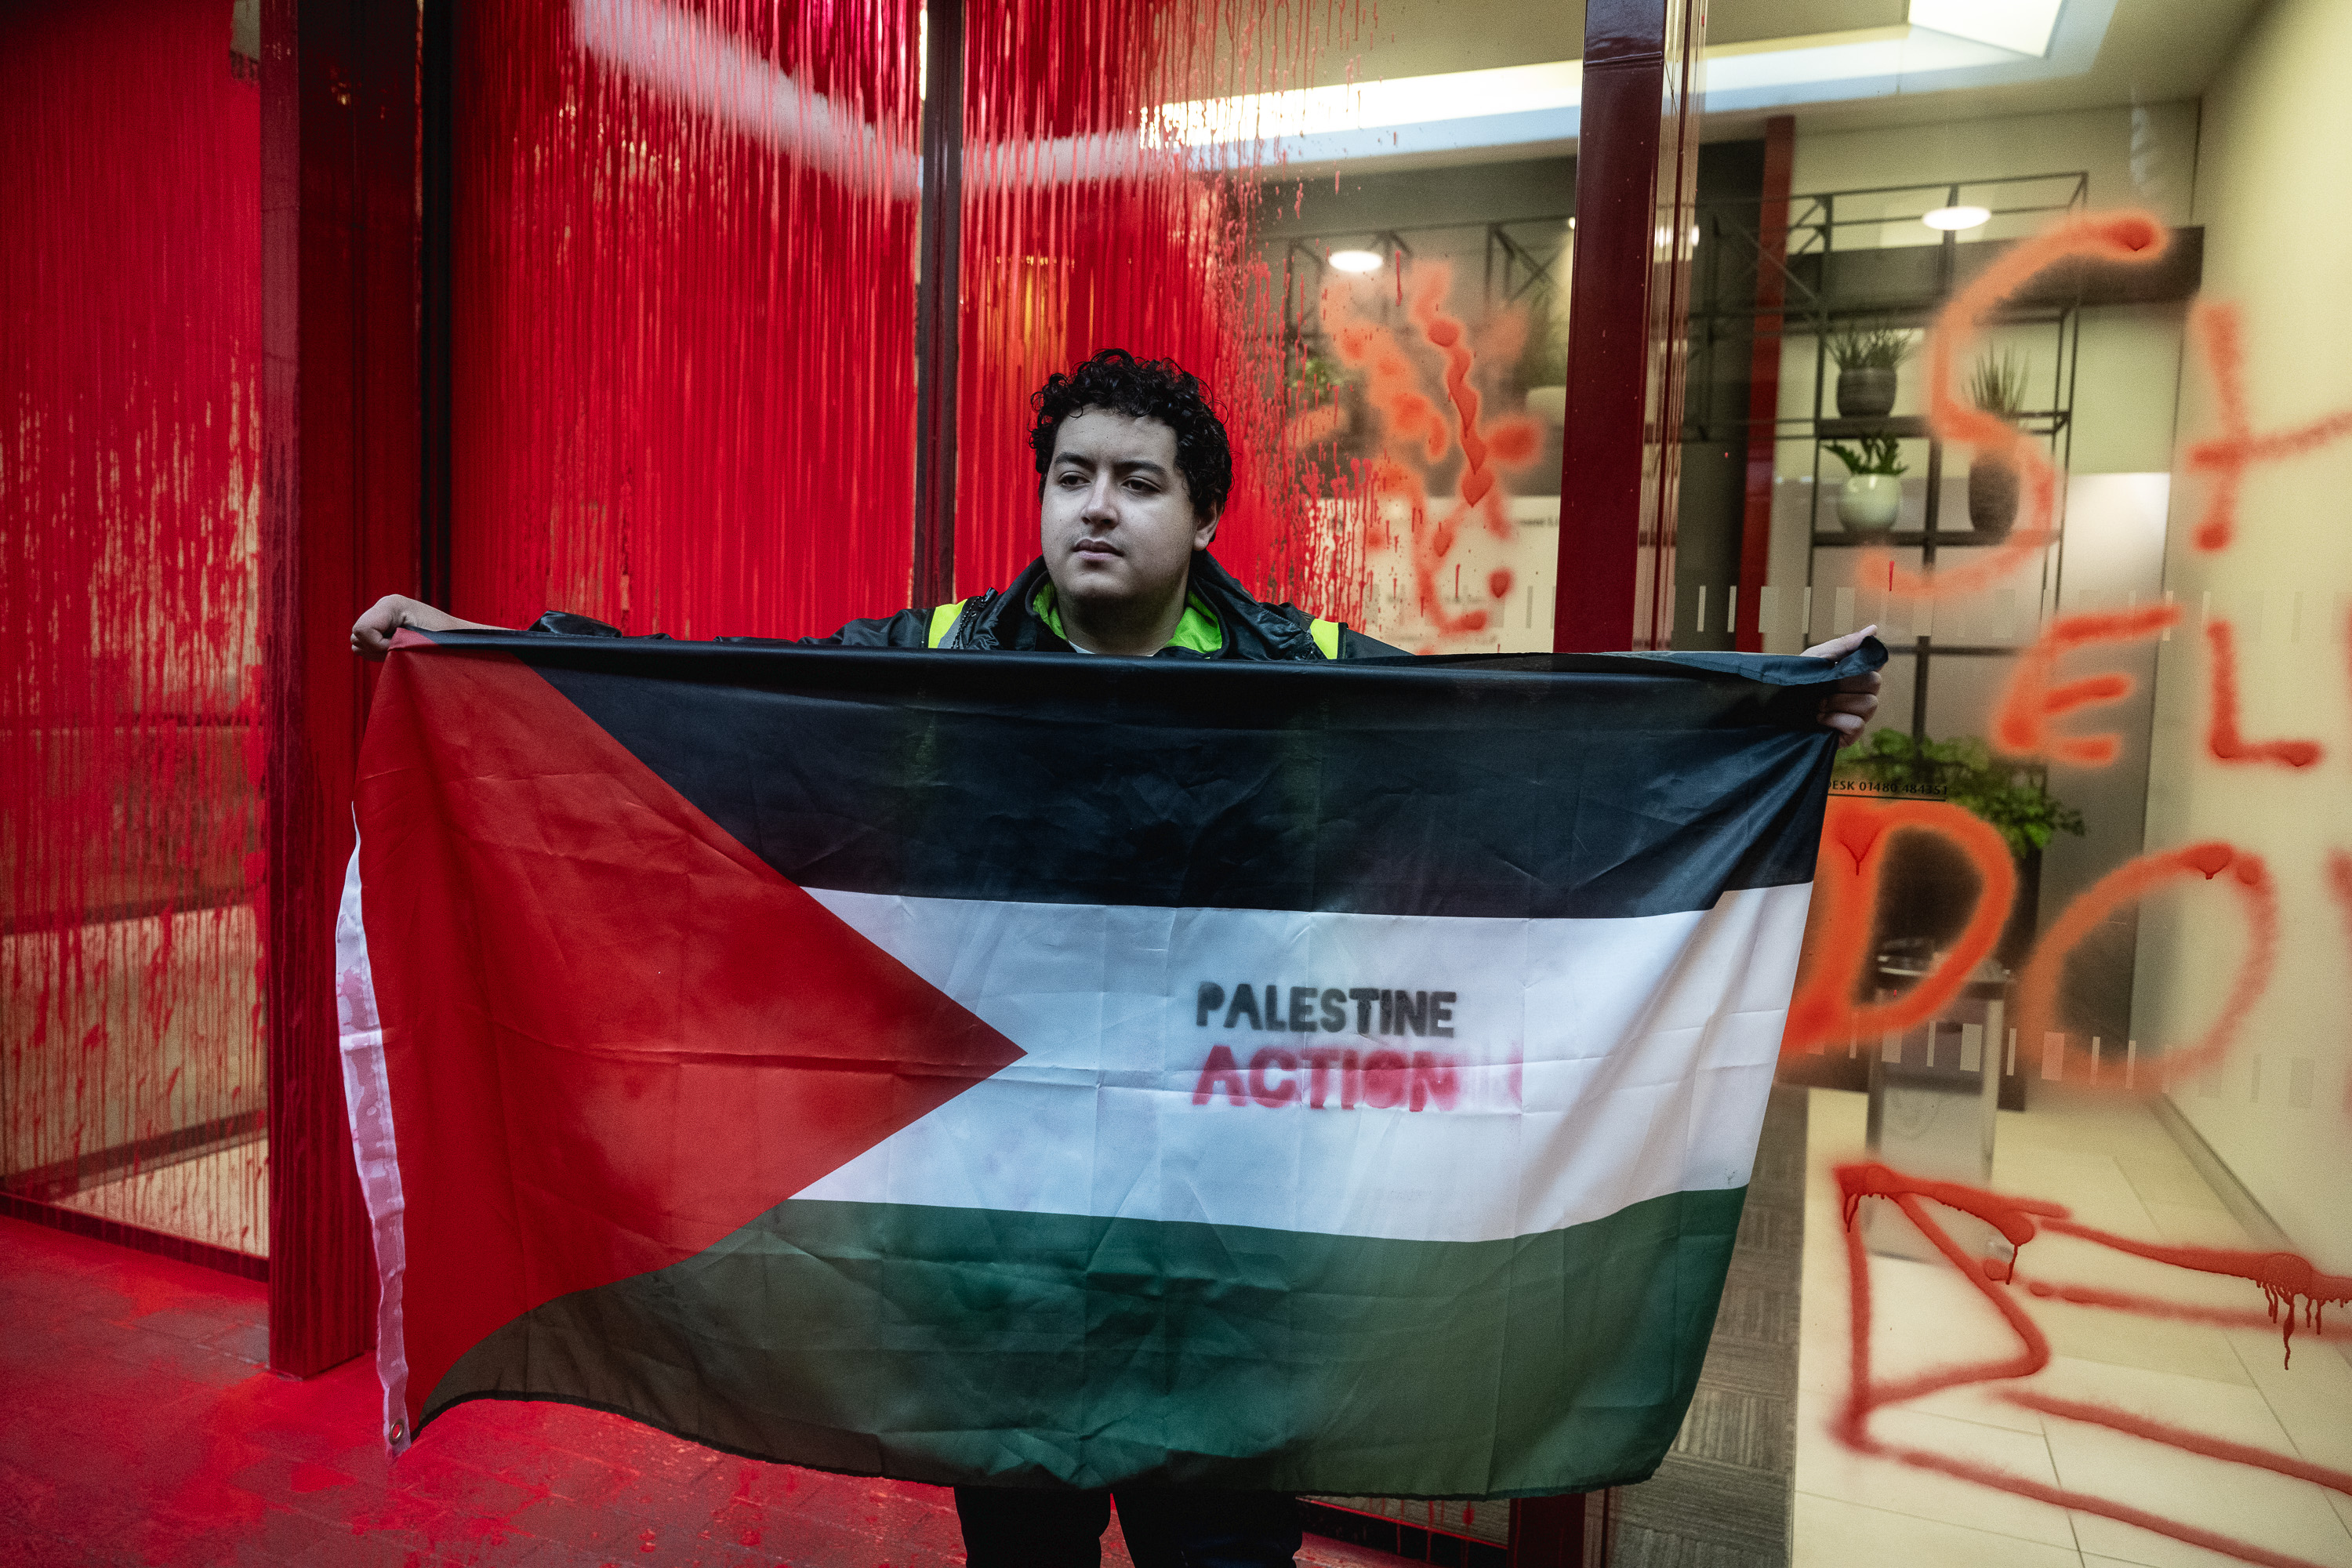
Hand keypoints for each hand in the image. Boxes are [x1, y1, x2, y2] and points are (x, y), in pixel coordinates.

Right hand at [350, 595, 495, 660]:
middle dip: (377, 649)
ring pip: (357, 641)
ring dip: (377, 651)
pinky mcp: (380, 625)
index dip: (378, 646)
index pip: (362, 629)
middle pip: (357, 636)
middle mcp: (382, 606)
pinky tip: (397, 649)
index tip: (401, 646)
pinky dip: (378, 651)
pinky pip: (363, 644)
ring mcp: (380, 615)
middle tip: (404, 650)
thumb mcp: (418, 642)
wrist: (459, 638)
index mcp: (391, 604)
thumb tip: (356, 645)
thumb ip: (390, 642)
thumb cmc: (445, 640)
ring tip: (402, 648)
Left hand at [1801, 625, 1880, 744]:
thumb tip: (1874, 630)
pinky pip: (1858, 724)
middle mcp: (1860, 693)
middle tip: (1822, 689)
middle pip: (1874, 683)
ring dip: (1839, 703)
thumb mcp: (1816, 658)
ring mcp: (1857, 715)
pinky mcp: (1850, 734)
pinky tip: (1820, 719)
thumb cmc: (1794, 681)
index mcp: (1853, 673)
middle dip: (1844, 684)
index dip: (1858, 665)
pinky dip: (1837, 720)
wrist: (1773, 709)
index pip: (1874, 665)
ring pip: (1870, 704)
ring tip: (1818, 705)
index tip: (1837, 667)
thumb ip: (1844, 645)